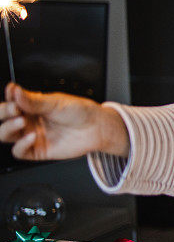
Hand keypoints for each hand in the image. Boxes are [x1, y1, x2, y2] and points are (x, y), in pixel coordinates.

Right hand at [0, 83, 128, 159]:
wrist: (96, 127)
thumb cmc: (80, 112)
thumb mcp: (55, 102)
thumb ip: (33, 100)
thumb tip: (13, 90)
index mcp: (30, 106)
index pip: (9, 103)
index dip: (7, 100)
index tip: (12, 95)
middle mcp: (28, 121)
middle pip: (3, 119)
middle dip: (3, 113)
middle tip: (14, 109)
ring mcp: (31, 135)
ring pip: (5, 135)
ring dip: (7, 128)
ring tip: (21, 121)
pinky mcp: (38, 150)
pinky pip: (19, 152)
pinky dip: (20, 145)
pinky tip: (30, 137)